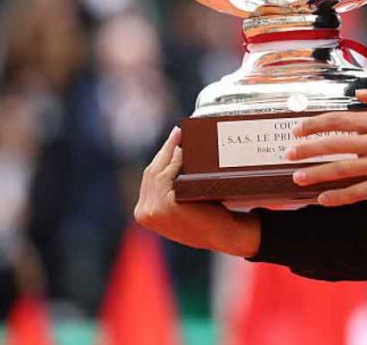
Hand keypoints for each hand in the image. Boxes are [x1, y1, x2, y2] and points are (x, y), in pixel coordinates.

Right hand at [134, 127, 261, 256]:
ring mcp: (151, 211)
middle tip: (177, 131)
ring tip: (181, 136)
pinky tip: (185, 151)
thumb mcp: (181, 204)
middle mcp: (143, 213)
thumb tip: (175, 153)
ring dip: (170, 152)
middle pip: (151, 172)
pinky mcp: (164, 206)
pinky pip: (167, 175)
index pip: (149, 178)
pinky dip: (175, 161)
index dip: (160, 157)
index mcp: (143, 213)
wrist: (224, 235)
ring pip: (158, 171)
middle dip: (165, 150)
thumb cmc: (208, 217)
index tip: (172, 140)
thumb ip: (169, 189)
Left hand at [287, 84, 366, 206]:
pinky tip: (323, 199)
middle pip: (333, 145)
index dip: (315, 124)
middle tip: (289, 153)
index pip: (338, 121)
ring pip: (341, 170)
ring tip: (297, 177)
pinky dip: (340, 197)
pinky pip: (358, 192)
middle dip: (307, 149)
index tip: (299, 128)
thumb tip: (358, 93)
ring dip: (316, 174)